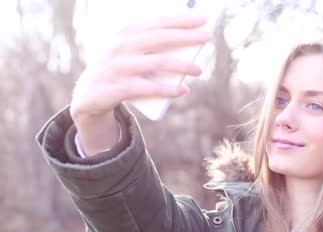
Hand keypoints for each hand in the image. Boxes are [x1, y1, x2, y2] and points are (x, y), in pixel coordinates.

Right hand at [70, 15, 210, 153]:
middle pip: (160, 38)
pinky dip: (168, 89)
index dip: (180, 19)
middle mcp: (120, 45)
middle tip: (208, 36)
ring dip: (183, 65)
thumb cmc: (119, 68)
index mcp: (124, 32)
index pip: (156, 21)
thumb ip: (151, 43)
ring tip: (200, 70)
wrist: (88, 94)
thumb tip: (189, 42)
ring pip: (158, 63)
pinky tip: (183, 90)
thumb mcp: (130, 51)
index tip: (203, 18)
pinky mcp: (118, 87)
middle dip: (187, 36)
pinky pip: (148, 88)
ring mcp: (119, 66)